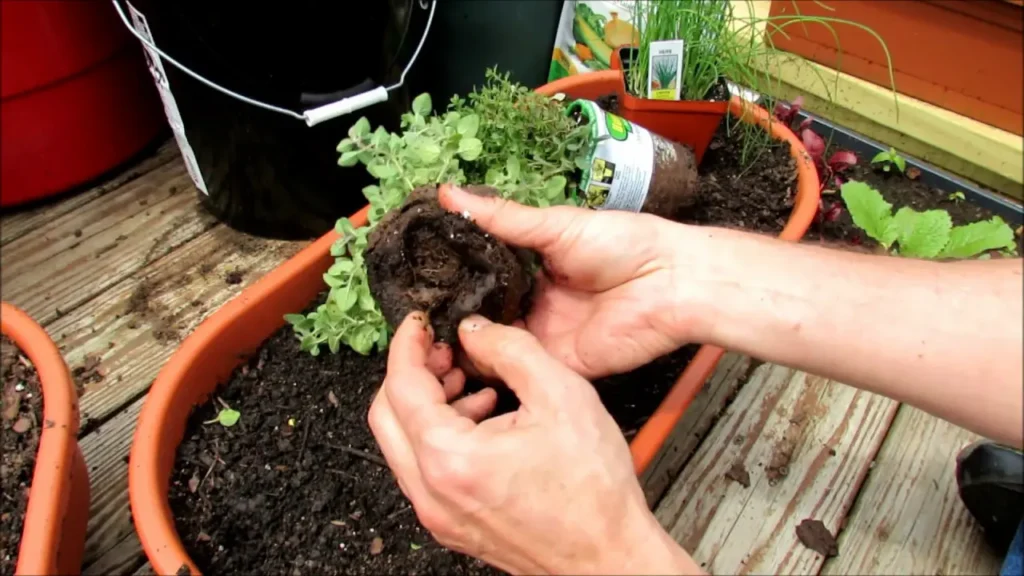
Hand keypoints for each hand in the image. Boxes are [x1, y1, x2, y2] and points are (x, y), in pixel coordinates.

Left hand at [368, 312, 699, 574]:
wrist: (608, 557)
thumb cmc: (593, 493)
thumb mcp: (561, 394)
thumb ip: (510, 349)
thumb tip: (475, 330)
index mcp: (451, 458)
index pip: (401, 386)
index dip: (408, 344)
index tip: (418, 324)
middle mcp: (433, 492)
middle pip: (386, 417)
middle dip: (410, 374)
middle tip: (444, 351)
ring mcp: (439, 514)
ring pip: (402, 445)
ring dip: (426, 405)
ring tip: (472, 385)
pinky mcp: (453, 525)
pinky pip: (425, 470)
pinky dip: (439, 435)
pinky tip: (484, 420)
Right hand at [439, 184, 698, 378]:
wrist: (671, 282)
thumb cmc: (623, 244)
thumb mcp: (555, 225)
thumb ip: (502, 218)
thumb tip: (449, 194)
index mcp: (533, 271)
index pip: (481, 279)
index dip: (452, 279)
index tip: (417, 277)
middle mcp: (534, 306)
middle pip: (483, 316)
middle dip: (452, 316)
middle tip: (415, 314)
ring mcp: (545, 338)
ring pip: (494, 346)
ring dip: (466, 343)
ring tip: (428, 336)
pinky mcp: (558, 365)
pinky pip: (519, 370)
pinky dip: (491, 365)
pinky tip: (462, 355)